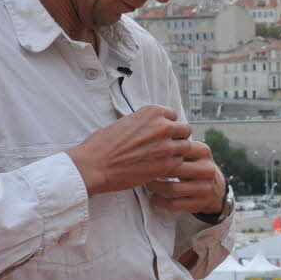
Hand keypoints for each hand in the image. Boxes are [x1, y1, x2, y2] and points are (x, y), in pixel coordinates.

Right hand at [67, 105, 191, 195]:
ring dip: (177, 152)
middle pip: (185, 129)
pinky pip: (179, 162)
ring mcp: (167, 146)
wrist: (94, 165)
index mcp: (152, 112)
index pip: (173, 115)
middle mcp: (163, 126)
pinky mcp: (166, 165)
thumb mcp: (124, 121)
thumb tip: (150, 125)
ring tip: (164, 157)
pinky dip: (172, 165)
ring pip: (186, 146)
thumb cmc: (103, 144)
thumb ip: (144, 122)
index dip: (168, 125)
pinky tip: (160, 167)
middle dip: (177, 137)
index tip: (160, 133)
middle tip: (166, 145)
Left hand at [145, 140, 226, 215]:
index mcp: (203, 151)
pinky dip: (160, 201)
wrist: (216, 189)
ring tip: (148, 184)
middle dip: (155, 170)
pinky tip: (154, 198)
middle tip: (143, 170)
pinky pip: (174, 204)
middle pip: (175, 169)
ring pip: (173, 189)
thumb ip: (178, 144)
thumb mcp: (192, 152)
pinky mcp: (200, 203)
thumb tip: (151, 132)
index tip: (146, 154)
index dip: (160, 152)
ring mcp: (205, 187)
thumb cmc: (194, 166)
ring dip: (156, 187)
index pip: (179, 149)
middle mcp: (207, 169)